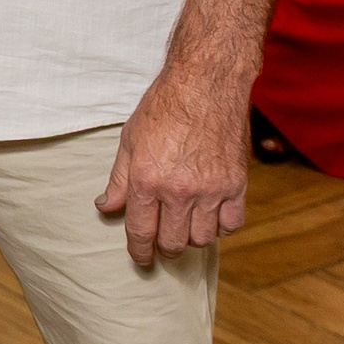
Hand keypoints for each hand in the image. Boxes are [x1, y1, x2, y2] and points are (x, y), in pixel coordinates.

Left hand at [96, 64, 249, 267]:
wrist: (206, 84)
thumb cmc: (164, 107)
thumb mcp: (130, 140)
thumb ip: (119, 179)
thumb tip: (106, 207)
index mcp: (148, 180)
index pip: (141, 232)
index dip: (139, 251)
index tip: (140, 259)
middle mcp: (180, 191)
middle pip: (173, 242)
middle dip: (165, 247)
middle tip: (163, 240)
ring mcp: (211, 190)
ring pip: (202, 239)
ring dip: (192, 237)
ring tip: (185, 223)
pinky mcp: (237, 185)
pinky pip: (231, 224)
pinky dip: (220, 227)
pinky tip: (211, 216)